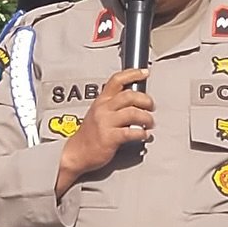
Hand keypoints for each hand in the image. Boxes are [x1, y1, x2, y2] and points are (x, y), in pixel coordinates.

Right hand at [55, 68, 153, 194]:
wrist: (76, 153)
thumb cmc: (89, 135)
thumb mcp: (97, 113)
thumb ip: (113, 105)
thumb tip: (134, 100)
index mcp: (101, 101)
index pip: (117, 80)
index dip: (133, 73)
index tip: (144, 72)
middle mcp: (103, 109)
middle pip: (130, 95)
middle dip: (145, 100)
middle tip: (151, 107)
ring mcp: (106, 123)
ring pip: (133, 113)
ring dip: (147, 118)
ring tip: (149, 123)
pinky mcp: (109, 138)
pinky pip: (131, 132)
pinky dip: (142, 134)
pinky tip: (144, 135)